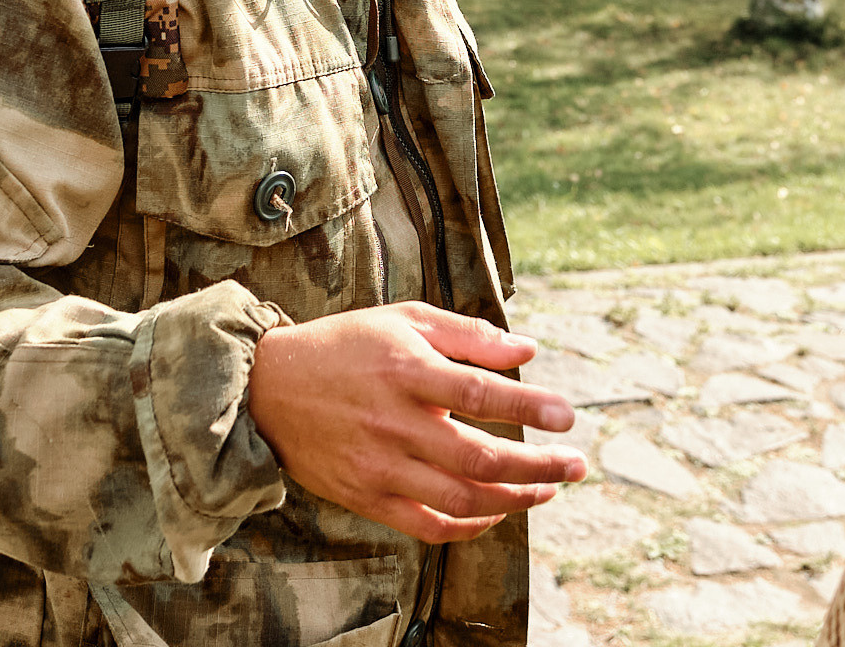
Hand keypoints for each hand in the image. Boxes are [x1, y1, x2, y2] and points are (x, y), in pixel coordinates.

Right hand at [247, 302, 586, 542]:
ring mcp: (379, 466)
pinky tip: (498, 512)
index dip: (530, 408)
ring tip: (549, 489)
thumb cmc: (345, 346)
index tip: (569, 417)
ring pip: (461, 499)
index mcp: (405, 370)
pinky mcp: (366, 496)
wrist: (267, 389)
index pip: (479, 393)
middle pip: (480, 458)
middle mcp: (394, 422)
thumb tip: (528, 351)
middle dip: (539, 466)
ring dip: (515, 500)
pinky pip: (428, 525)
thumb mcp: (404, 319)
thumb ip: (468, 335)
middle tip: (577, 464)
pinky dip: (470, 526)